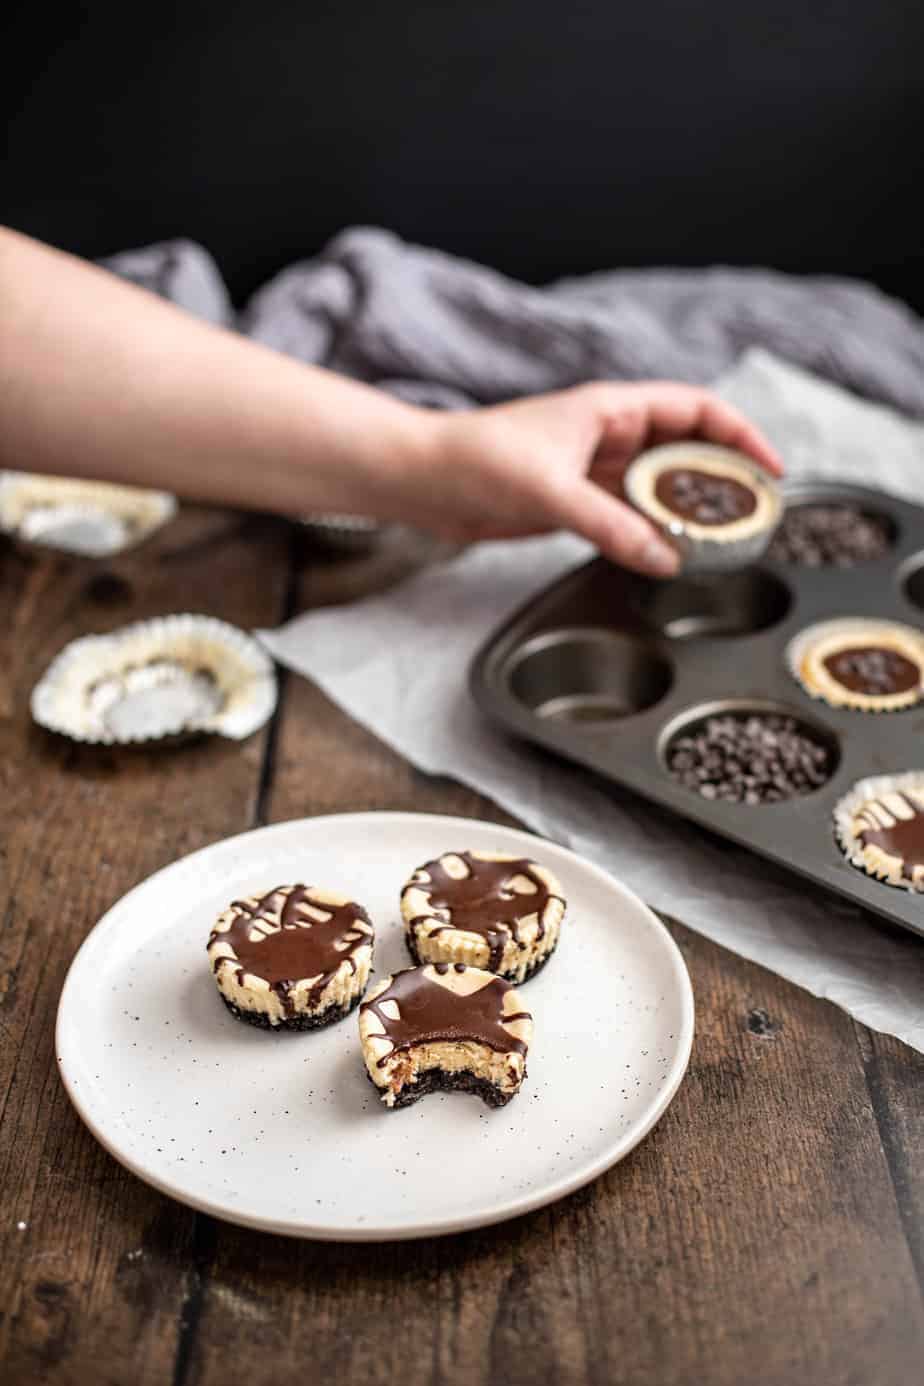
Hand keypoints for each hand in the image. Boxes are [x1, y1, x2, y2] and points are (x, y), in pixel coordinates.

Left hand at [419, 382, 781, 575]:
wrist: (422, 480)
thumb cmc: (475, 458)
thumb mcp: (551, 490)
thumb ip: (610, 525)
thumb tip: (664, 557)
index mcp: (610, 408)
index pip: (695, 410)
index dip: (738, 434)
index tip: (769, 469)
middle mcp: (607, 436)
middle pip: (684, 451)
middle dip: (721, 479)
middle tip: (752, 515)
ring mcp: (591, 472)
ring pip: (656, 489)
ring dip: (686, 513)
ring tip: (720, 542)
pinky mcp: (573, 505)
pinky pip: (628, 518)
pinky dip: (651, 536)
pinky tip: (667, 555)